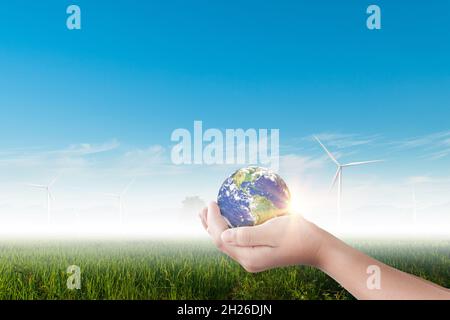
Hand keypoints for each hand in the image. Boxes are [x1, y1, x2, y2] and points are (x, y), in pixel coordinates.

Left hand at [199, 202, 325, 272]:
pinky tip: (228, 220)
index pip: (221, 239)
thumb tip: (223, 235)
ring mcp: (253, 259)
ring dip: (216, 228)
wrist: (318, 247)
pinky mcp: (258, 254)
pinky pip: (237, 242)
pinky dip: (228, 230)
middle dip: (209, 225)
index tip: (211, 202)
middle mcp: (248, 261)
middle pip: (220, 243)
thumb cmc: (298, 235)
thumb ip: (247, 235)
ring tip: (208, 213)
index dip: (212, 221)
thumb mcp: (273, 232)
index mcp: (249, 257)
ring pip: (227, 243)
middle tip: (204, 207)